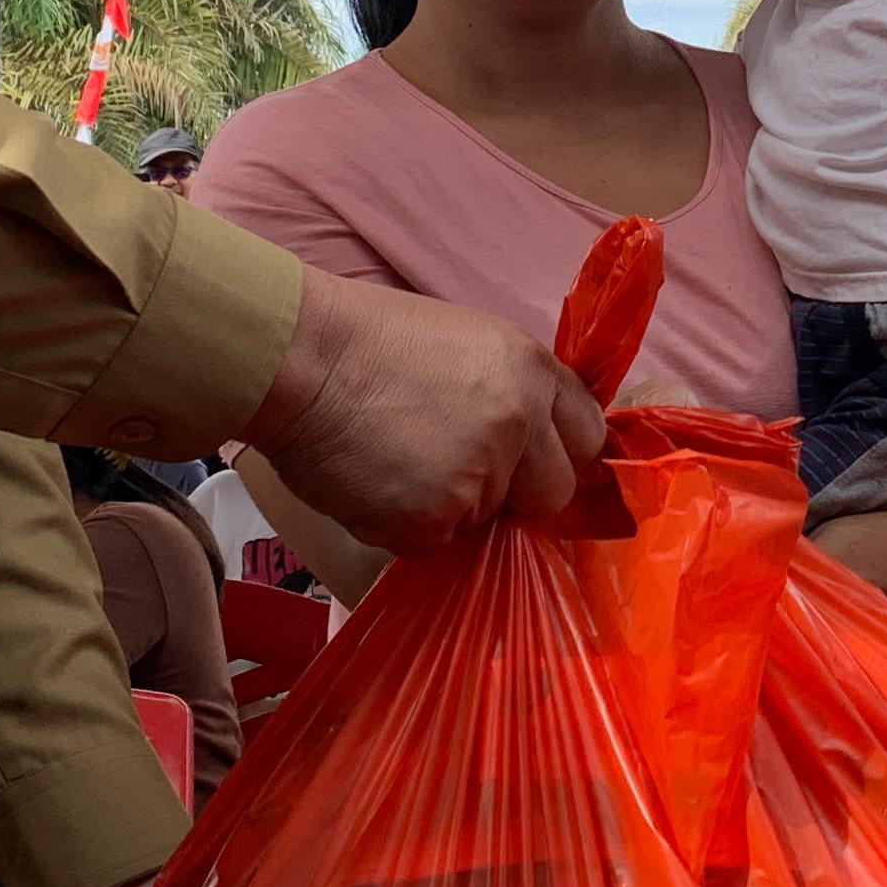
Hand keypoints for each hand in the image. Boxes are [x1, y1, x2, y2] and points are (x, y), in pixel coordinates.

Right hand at [242, 271, 604, 551]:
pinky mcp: (433, 520)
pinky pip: (436, 543)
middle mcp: (518, 423)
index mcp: (531, 371)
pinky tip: (377, 482)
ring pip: (488, 523)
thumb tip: (534, 447)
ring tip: (400, 461)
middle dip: (516, 495)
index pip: (588, 435)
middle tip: (459, 471)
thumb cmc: (370, 344)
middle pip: (553, 493)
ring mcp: (479, 476)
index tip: (533, 462)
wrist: (298, 358)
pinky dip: (406, 526)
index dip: (558, 453)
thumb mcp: (469, 346)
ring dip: (452, 508)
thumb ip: (513, 394)